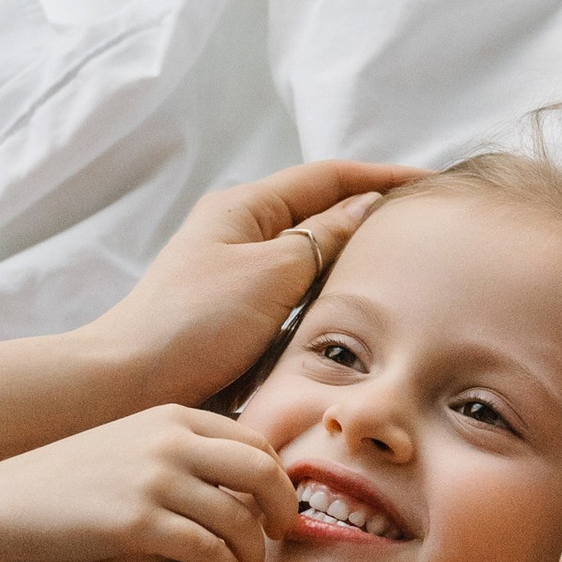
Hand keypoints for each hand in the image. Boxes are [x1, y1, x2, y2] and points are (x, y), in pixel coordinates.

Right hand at [0, 405, 295, 561]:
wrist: (9, 502)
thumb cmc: (75, 481)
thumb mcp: (134, 444)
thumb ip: (183, 449)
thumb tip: (239, 476)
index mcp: (174, 416)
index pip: (255, 442)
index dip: (278, 480)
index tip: (277, 510)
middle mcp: (170, 440)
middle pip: (262, 472)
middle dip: (283, 510)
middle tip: (281, 540)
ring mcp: (154, 480)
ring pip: (239, 519)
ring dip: (254, 553)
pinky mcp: (137, 522)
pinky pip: (208, 550)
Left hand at [95, 162, 414, 406]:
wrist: (127, 384)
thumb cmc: (192, 324)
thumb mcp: (269, 273)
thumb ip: (323, 237)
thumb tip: (367, 205)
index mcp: (243, 207)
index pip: (329, 177)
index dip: (384, 178)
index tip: (435, 184)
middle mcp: (240, 232)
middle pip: (321, 211)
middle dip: (372, 211)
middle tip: (427, 225)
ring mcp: (237, 274)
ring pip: (310, 255)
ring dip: (352, 255)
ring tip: (405, 264)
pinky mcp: (236, 315)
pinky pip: (296, 292)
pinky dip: (329, 292)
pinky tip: (356, 309)